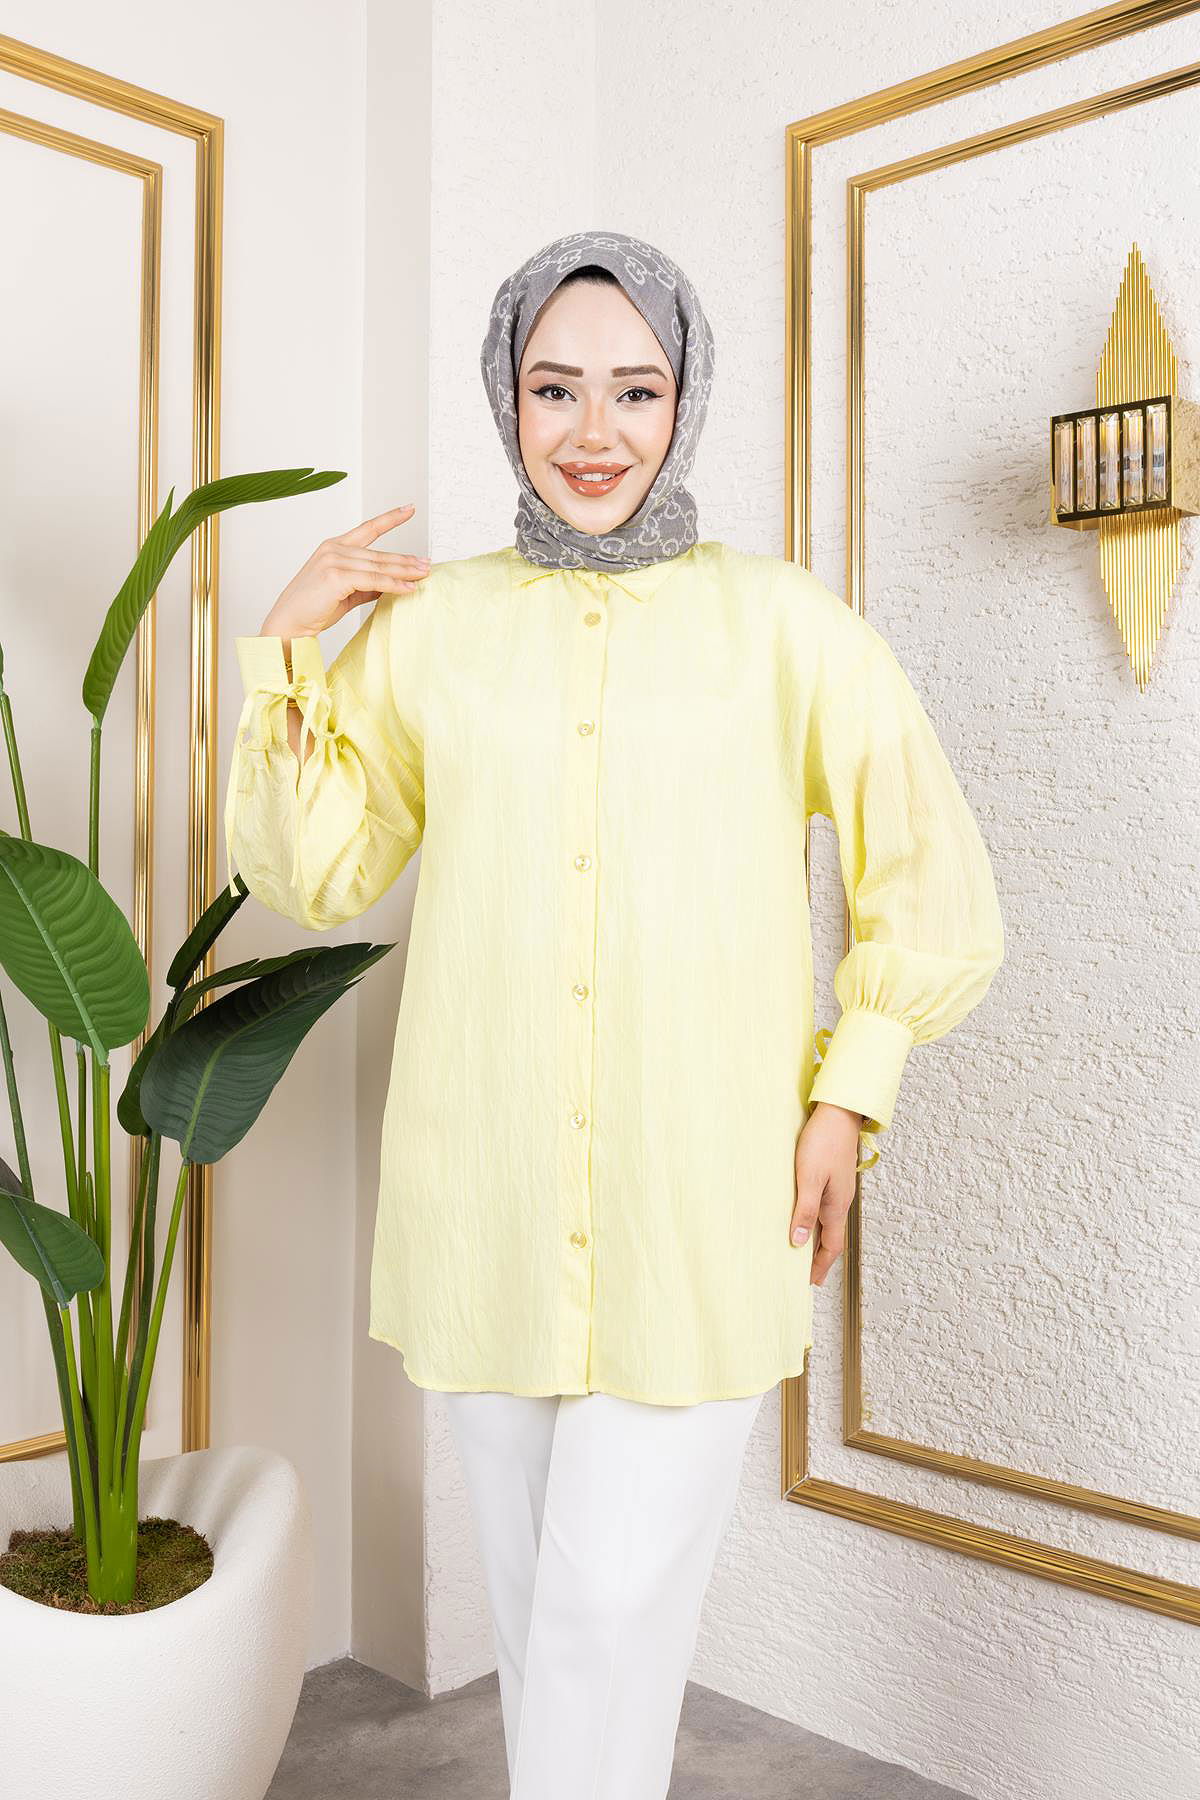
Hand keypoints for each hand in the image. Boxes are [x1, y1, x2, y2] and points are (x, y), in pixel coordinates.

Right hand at [260, 503, 432, 639]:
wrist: (289, 624)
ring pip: (378, 566)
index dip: (391, 518)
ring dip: (404, 572)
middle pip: (378, 553)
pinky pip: (372, 580)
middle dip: (406, 559)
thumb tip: (390, 584)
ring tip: (424, 575)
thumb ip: (366, 584)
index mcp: (334, 547)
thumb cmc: (314, 609)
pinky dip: (393, 585)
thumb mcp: (345, 592)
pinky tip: (408, 589)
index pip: (368, 529)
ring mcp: (333, 560)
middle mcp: (333, 548)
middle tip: (428, 564)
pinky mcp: (336, 576)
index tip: (410, 509)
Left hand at [790, 1102, 863, 1285]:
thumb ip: (804, 1210)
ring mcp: (839, 1189)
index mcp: (835, 1206)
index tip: (812, 1282)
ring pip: (829, 1222)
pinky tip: (807, 1216)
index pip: (830, 1246)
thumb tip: (799, 1242)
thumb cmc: (823, 1143)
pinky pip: (826, 1207)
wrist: (839, 1114)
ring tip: (805, 1251)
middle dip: (821, 1258)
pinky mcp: (834, 1177)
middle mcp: (840, 1201)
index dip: (821, 1266)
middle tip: (809, 1274)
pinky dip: (817, 1220)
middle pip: (832, 1238)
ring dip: (818, 1239)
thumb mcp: (808, 1178)